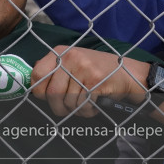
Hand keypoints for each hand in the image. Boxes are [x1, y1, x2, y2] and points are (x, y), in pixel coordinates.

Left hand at [31, 46, 147, 117]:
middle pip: (51, 93)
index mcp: (61, 52)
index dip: (39, 91)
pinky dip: (87, 111)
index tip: (46, 97)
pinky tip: (94, 104)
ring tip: (85, 103)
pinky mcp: (95, 81)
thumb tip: (34, 84)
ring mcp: (83, 68)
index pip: (36, 74)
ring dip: (75, 110)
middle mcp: (70, 57)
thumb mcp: (74, 62)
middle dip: (58, 107)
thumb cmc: (98, 71)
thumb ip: (55, 71)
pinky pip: (82, 106)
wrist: (130, 72)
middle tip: (67, 108)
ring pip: (67, 102)